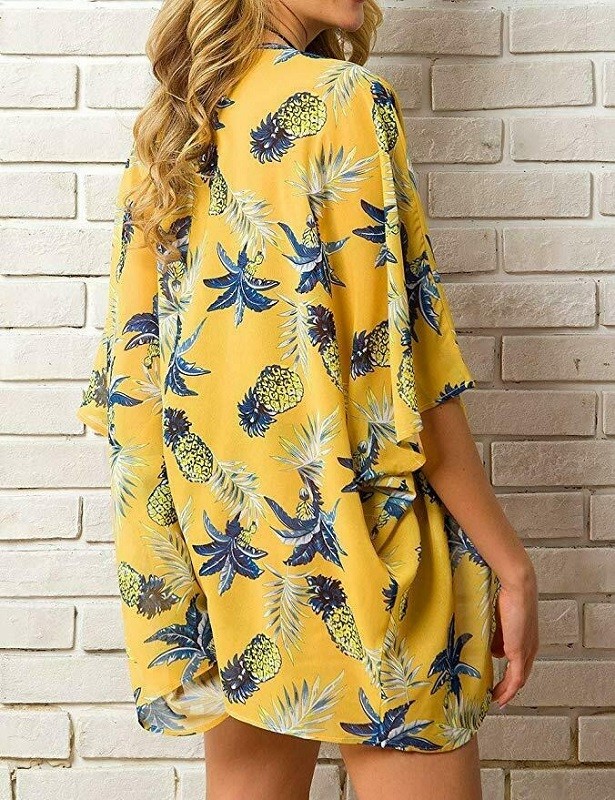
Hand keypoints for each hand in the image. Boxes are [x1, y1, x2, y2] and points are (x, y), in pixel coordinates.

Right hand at [490, 565, 538, 708]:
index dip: (510, 676)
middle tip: (496, 697)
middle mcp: (530, 648)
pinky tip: (500, 697)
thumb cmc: (508, 596)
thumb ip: (498, 636)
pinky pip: (515, 678)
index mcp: (526, 639)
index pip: (519, 664)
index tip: (498, 684)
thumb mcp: (500, 620)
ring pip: (518, 680)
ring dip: (507, 692)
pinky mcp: (520, 652)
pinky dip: (508, 690)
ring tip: (495, 699)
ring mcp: (527, 651)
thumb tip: (493, 652)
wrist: (518, 588)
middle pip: (520, 675)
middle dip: (508, 688)